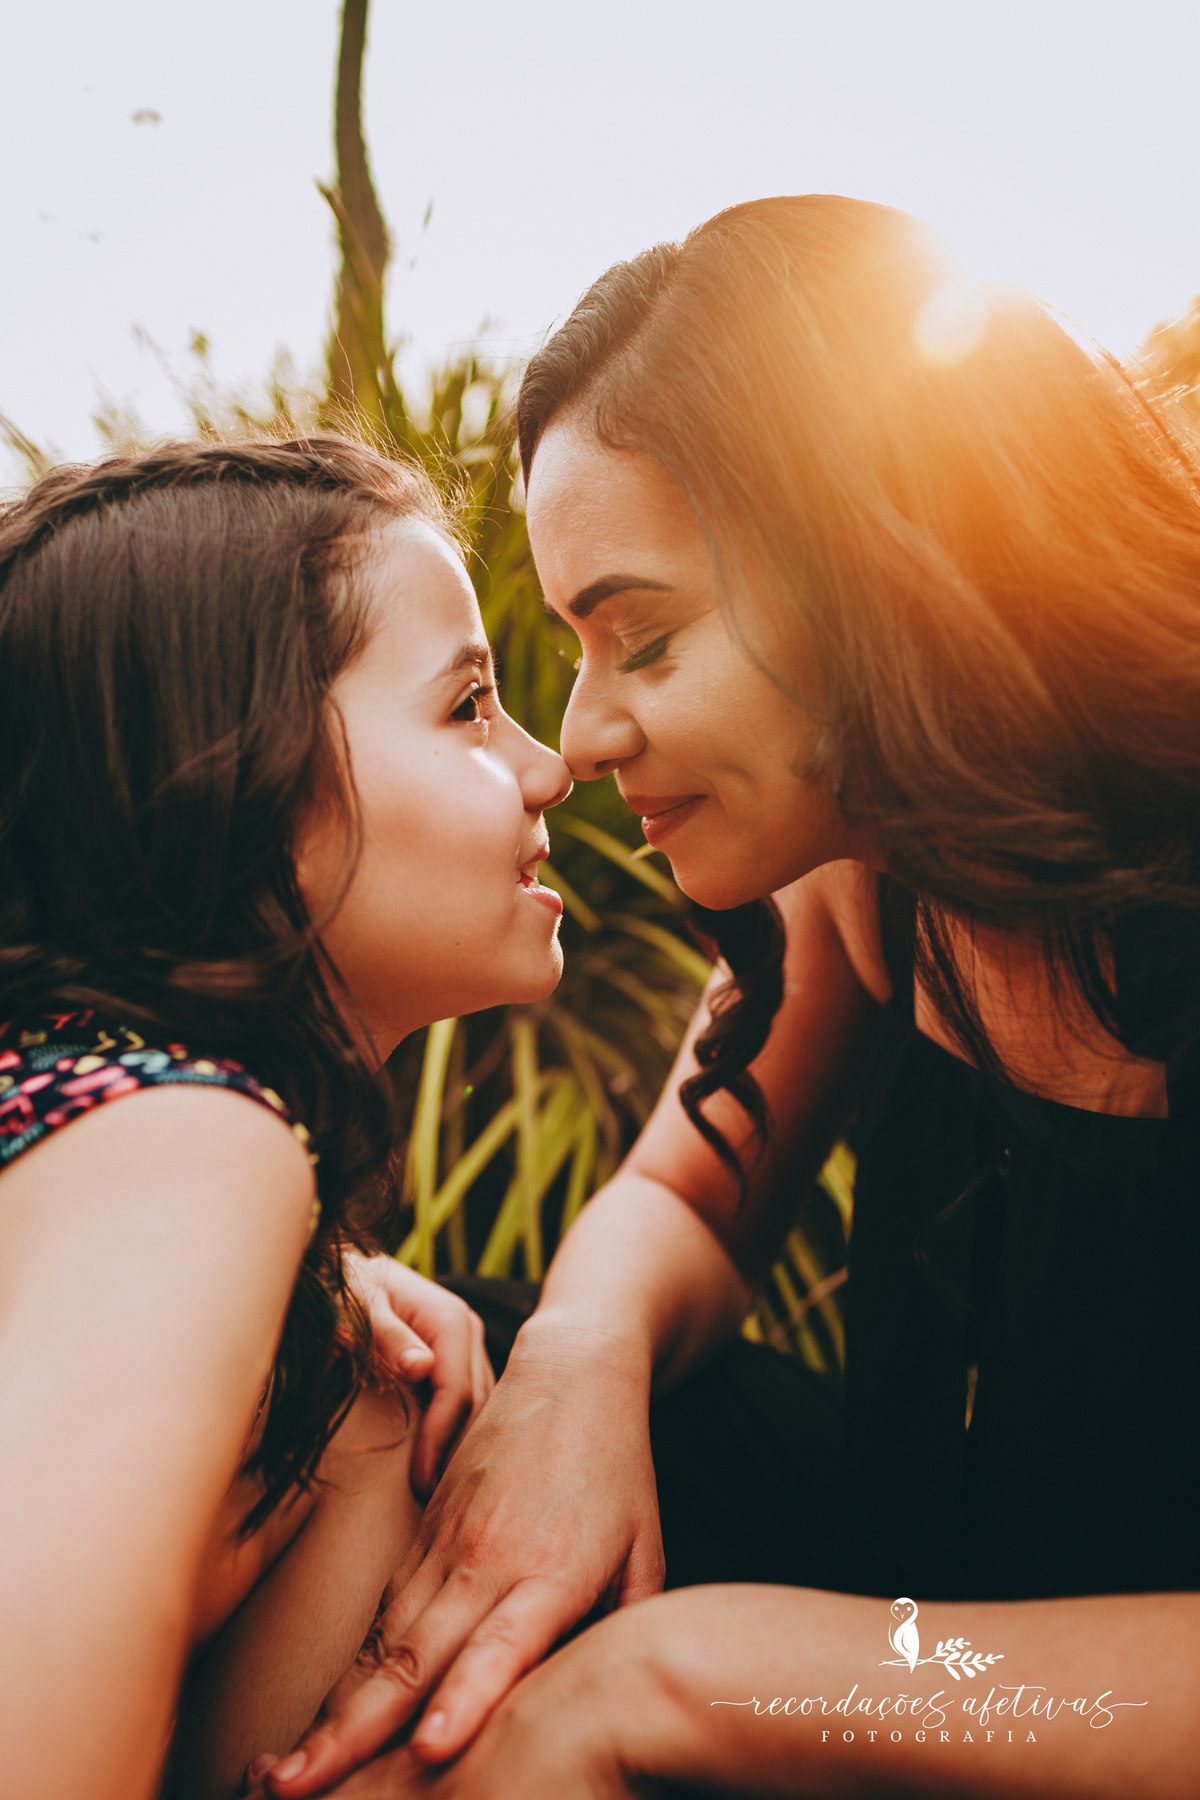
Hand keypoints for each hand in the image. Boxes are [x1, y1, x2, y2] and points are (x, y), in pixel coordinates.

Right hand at [264, 1321, 663, 1796]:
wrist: (570, 1373)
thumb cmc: (616, 1466)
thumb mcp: (646, 1548)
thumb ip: (626, 1627)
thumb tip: (611, 1702)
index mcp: (551, 1570)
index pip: (502, 1646)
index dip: (464, 1699)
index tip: (430, 1748)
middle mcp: (487, 1560)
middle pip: (413, 1658)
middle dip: (351, 1733)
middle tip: (298, 1790)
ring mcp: (446, 1543)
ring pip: (383, 1641)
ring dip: (334, 1710)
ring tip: (286, 1772)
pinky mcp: (424, 1530)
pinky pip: (384, 1610)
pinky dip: (352, 1668)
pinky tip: (322, 1715)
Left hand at [343, 1253, 493, 1498]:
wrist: (346, 1270)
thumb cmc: (346, 1289)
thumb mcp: (358, 1307)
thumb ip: (386, 1336)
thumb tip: (421, 1367)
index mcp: (452, 1320)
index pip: (457, 1393)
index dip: (441, 1440)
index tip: (420, 1485)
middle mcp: (469, 1333)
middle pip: (477, 1406)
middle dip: (457, 1455)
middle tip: (435, 1508)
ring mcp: (466, 1348)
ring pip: (480, 1408)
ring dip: (462, 1450)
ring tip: (441, 1499)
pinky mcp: (458, 1361)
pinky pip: (468, 1404)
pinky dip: (458, 1436)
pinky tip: (442, 1469)